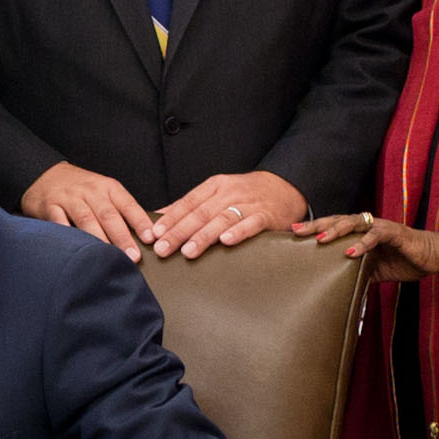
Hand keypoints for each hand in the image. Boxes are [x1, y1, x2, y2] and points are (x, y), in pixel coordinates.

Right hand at [22, 160, 155, 259]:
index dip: (140, 221)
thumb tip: (151, 234)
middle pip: (108, 215)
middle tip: (133, 256)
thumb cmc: (82, 190)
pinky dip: (69, 236)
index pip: (128, 204)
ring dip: (99, 240)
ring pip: (86, 219)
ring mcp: (69, 198)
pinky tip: (77, 251)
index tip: (150, 238)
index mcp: (108, 187)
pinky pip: (60, 222)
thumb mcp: (104, 191)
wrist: (45, 174)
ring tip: (109, 258)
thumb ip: (122, 210)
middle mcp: (90, 191)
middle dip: (122, 237)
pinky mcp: (50, 206)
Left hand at [147, 171, 309, 258]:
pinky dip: (238, 232)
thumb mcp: (216, 194)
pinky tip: (226, 242)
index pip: (188, 202)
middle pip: (200, 213)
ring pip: (222, 219)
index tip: (153, 234)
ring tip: (188, 251)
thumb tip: (158, 219)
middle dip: (179, 232)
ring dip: (204, 236)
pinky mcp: (266, 215)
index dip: (170, 218)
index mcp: (214, 186)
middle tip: (163, 249)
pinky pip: (251, 224)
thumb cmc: (245, 195)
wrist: (285, 188)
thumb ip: (190, 207)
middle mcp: (229, 193)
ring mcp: (248, 204)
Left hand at [304, 213, 438, 286]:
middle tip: (296, 230)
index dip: (314, 228)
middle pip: (337, 220)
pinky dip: (363, 244)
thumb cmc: (404, 261)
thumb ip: (356, 272)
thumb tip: (337, 288)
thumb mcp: (374, 271)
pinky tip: (350, 252)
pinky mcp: (394, 233)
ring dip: (336, 230)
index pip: (333, 227)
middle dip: (316, 225)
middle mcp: (367, 225)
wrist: (432, 257)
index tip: (292, 233)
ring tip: (320, 239)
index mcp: (360, 232)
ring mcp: (380, 227)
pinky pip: (375, 236)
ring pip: (354, 223)